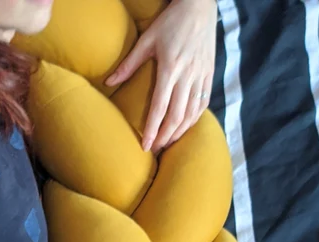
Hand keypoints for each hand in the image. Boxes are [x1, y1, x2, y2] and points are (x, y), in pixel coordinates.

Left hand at [105, 0, 217, 152]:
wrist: (200, 5)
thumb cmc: (171, 22)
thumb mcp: (147, 39)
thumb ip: (129, 64)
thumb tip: (108, 82)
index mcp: (170, 68)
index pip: (160, 108)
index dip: (152, 130)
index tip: (146, 146)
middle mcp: (187, 75)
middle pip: (177, 116)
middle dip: (165, 137)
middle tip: (156, 150)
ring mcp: (201, 75)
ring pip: (192, 113)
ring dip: (180, 132)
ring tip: (168, 143)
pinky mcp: (209, 74)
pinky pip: (203, 103)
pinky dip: (194, 119)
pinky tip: (185, 128)